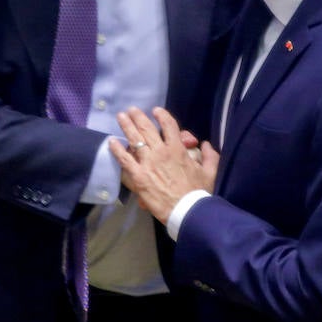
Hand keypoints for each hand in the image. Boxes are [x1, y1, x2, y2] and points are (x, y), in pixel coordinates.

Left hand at [108, 106, 218, 224]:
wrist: (187, 211)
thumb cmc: (199, 193)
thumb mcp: (210, 172)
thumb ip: (210, 156)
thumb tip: (206, 144)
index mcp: (178, 149)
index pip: (169, 125)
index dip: (162, 115)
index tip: (156, 110)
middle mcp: (161, 152)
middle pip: (147, 129)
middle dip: (138, 117)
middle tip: (131, 110)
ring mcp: (148, 163)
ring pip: (135, 139)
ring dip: (127, 126)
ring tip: (120, 117)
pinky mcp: (138, 176)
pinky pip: (125, 160)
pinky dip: (117, 150)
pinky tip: (111, 142)